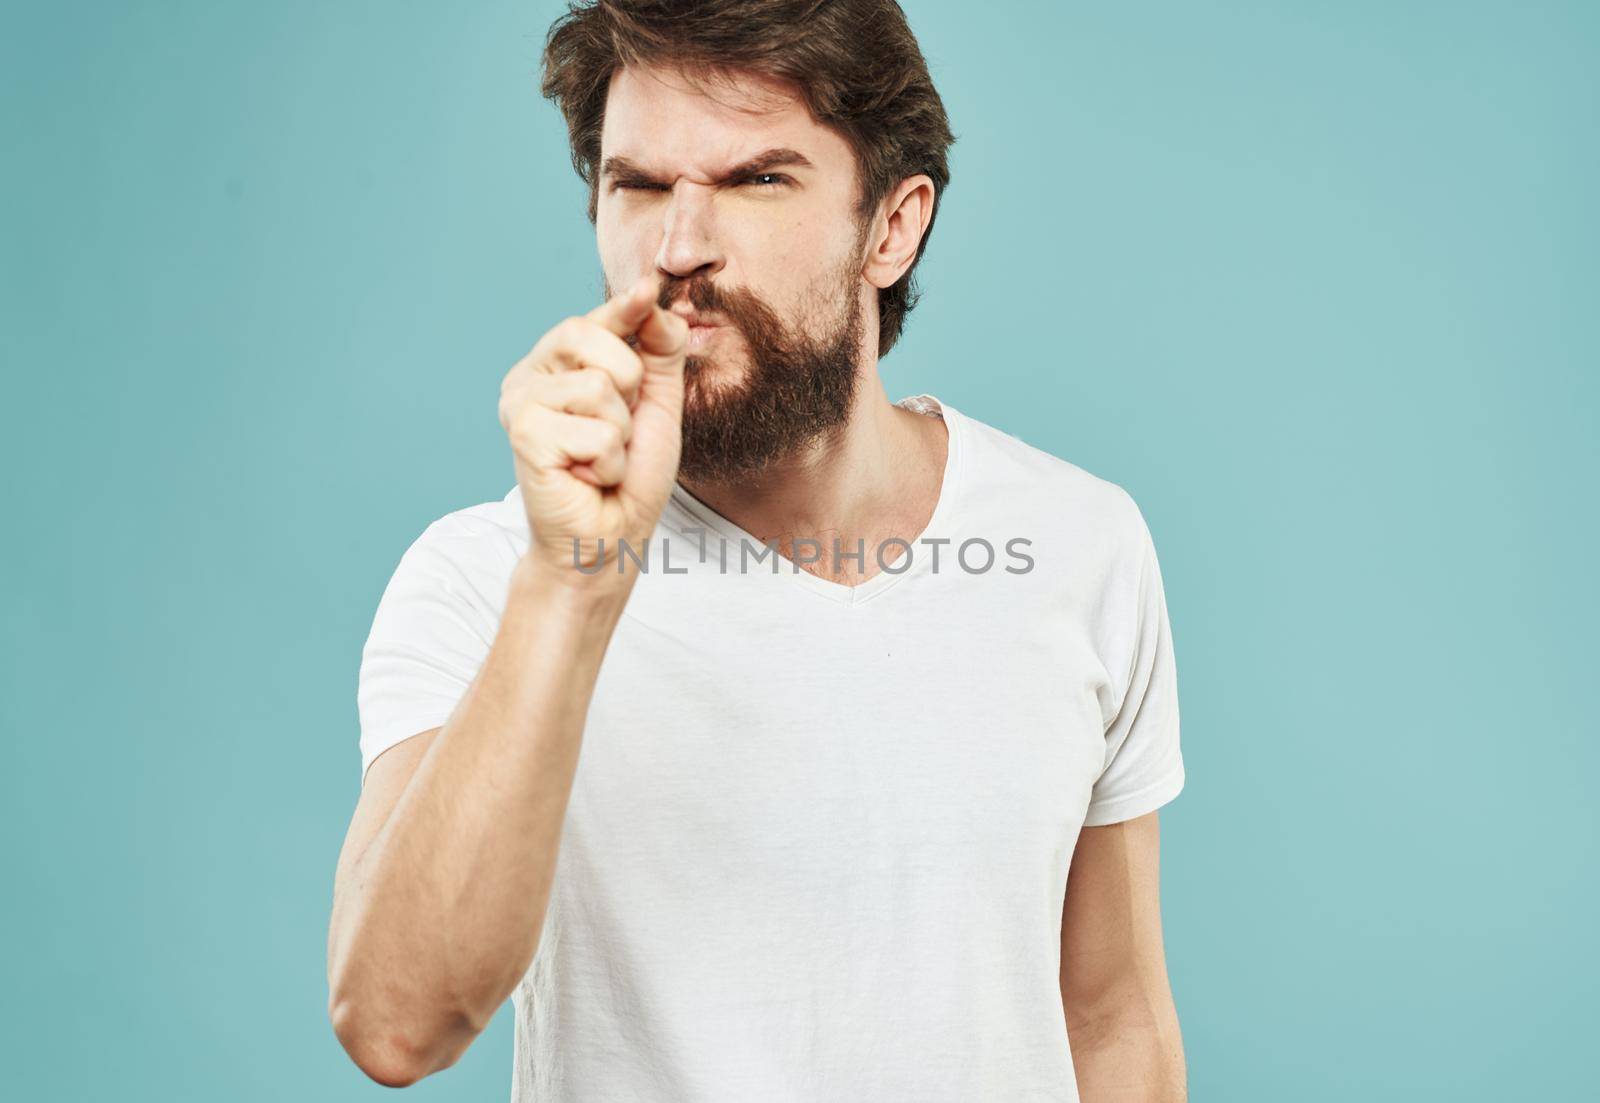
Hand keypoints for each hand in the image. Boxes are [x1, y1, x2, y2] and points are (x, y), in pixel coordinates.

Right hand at [498, 275, 688, 576]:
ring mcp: (521, 402)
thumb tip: (653, 298)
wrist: (610, 537)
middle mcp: (532, 375)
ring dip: (619, 436)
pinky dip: (607, 462)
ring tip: (600, 459)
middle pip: (593, 336)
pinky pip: (595, 431)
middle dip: (629, 386)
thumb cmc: (629, 475)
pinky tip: (586, 477)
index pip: (596, 317)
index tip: (649, 287)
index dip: (625, 304)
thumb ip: (657, 350)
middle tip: (617, 430)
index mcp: (559, 363)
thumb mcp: (655, 403)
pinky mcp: (524, 434)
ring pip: (600, 388)